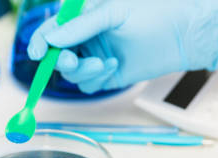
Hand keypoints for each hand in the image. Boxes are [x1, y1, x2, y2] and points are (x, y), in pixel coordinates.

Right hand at [27, 0, 217, 93]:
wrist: (181, 35)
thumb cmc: (152, 14)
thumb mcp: (113, 13)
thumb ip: (80, 26)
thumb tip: (52, 39)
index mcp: (83, 18)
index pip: (52, 30)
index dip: (40, 41)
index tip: (36, 53)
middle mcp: (86, 38)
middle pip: (57, 56)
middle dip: (62, 60)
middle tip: (76, 60)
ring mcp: (95, 58)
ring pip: (71, 73)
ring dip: (83, 71)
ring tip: (104, 63)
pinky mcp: (106, 75)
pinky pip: (88, 85)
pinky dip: (96, 79)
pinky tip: (113, 67)